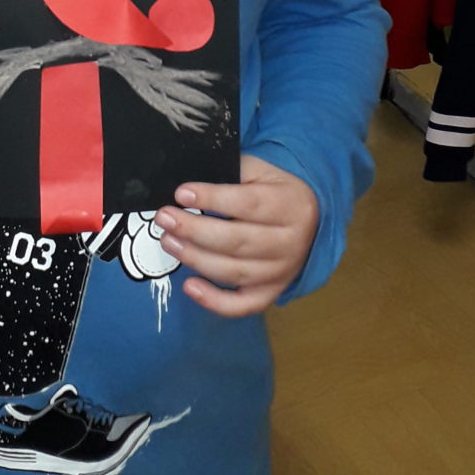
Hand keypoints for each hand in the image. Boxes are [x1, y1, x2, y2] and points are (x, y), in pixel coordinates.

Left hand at [155, 154, 319, 316]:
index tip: (181, 193)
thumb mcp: (261, 170)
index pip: (248, 204)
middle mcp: (290, 242)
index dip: (213, 199)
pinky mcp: (271, 292)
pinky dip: (214, 301)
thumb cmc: (274, 190)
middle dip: (194, 230)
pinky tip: (189, 286)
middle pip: (237, 240)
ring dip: (195, 258)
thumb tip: (190, 188)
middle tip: (164, 218)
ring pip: (234, 271)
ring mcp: (282, 271)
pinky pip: (242, 305)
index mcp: (289, 205)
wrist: (310, 220)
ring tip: (168, 241)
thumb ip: (231, 173)